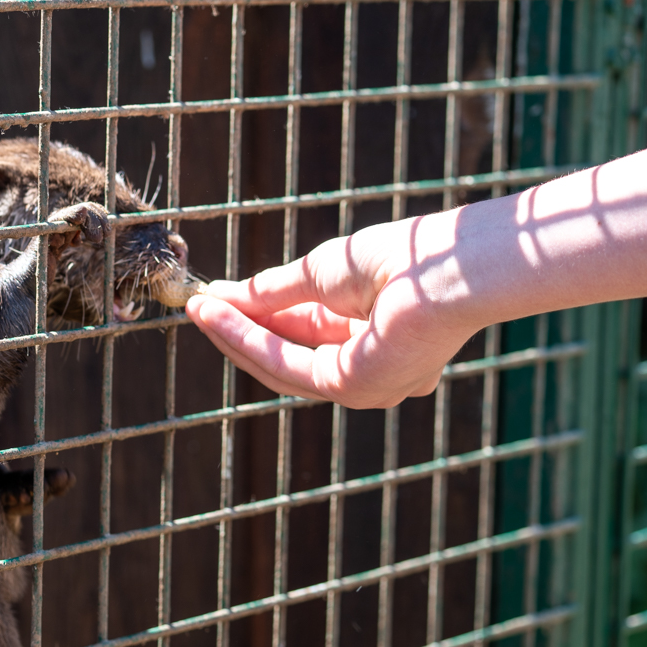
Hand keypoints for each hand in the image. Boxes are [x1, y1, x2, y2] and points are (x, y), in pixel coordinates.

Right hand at [185, 217, 474, 408]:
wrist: (448, 265)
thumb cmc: (405, 258)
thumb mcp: (324, 273)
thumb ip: (276, 291)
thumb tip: (227, 296)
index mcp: (372, 341)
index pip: (304, 337)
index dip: (257, 320)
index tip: (217, 301)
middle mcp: (369, 372)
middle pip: (288, 357)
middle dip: (239, 332)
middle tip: (198, 307)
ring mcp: (363, 386)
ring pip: (281, 365)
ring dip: (235, 336)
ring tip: (198, 309)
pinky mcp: (352, 387)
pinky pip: (286, 364)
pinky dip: (250, 339)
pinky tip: (220, 316)